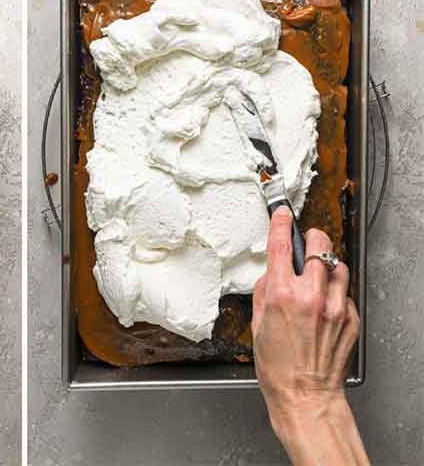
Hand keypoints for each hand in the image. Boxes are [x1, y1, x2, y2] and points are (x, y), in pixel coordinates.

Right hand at [254, 206, 367, 464]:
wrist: (306, 394)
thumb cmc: (278, 367)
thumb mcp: (257, 325)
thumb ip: (264, 293)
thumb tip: (272, 274)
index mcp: (282, 296)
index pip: (281, 246)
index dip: (281, 224)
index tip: (282, 214)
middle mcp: (310, 296)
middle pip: (319, 246)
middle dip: (312, 240)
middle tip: (307, 245)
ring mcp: (334, 306)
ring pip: (337, 266)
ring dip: (326, 266)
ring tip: (317, 279)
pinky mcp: (350, 318)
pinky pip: (344, 293)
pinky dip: (334, 293)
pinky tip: (324, 308)